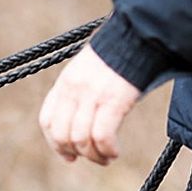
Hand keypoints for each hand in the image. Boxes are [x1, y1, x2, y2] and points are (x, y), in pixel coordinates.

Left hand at [38, 44, 140, 165]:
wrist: (143, 32)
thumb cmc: (122, 52)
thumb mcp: (90, 70)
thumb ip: (81, 93)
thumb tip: (81, 121)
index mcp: (65, 82)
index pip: (48, 120)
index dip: (55, 143)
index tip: (68, 155)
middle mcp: (74, 90)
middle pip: (62, 135)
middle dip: (75, 153)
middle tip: (91, 158)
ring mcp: (92, 95)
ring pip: (80, 139)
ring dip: (93, 156)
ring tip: (106, 158)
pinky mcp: (113, 100)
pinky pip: (102, 136)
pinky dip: (107, 150)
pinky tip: (114, 153)